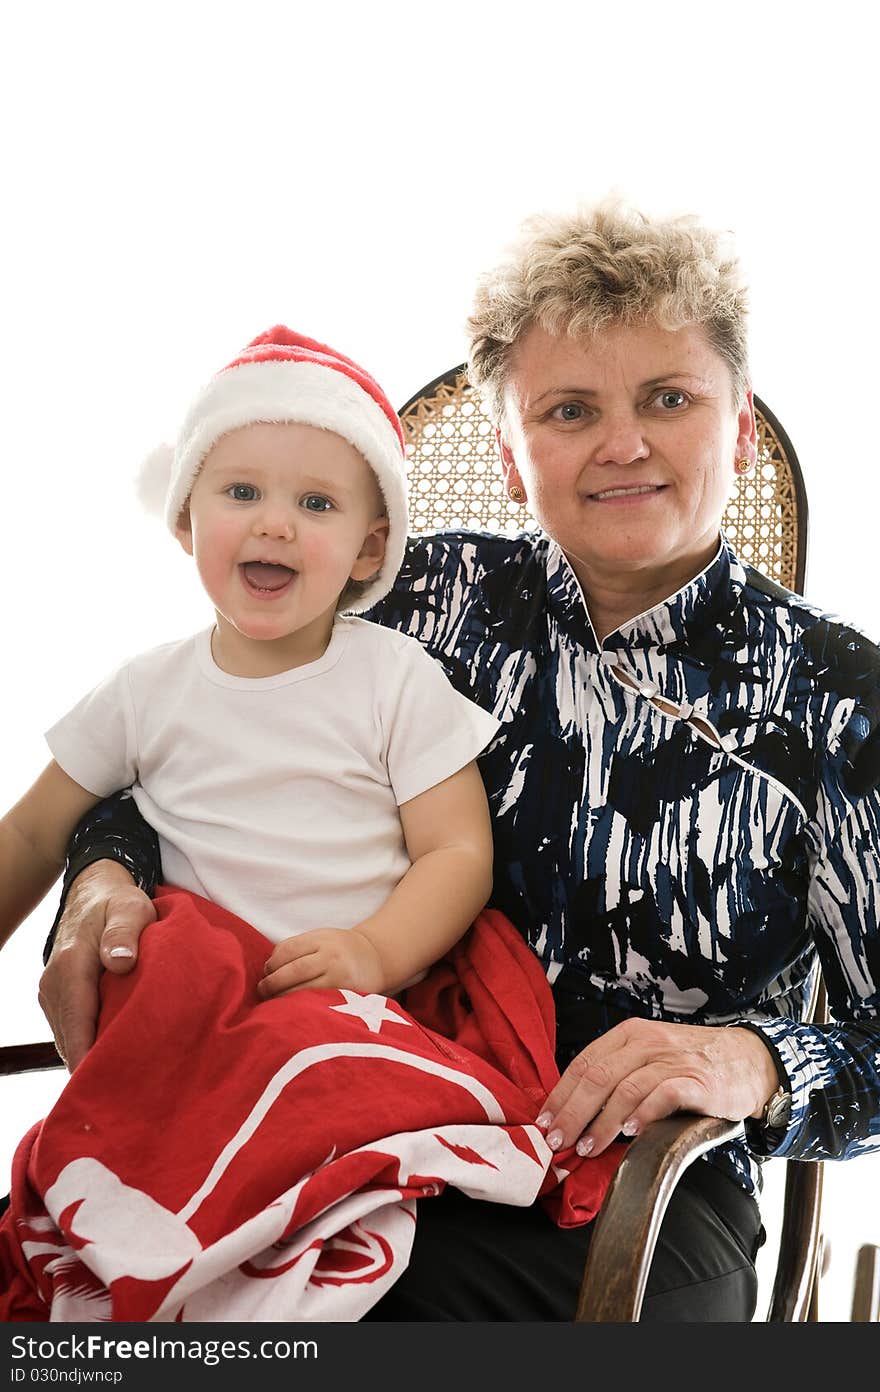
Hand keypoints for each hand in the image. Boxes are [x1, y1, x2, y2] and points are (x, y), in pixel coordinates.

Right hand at [38, 861, 155, 1071]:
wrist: (94, 893)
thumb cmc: (118, 904)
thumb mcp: (131, 909)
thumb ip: (125, 933)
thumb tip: (120, 962)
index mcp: (71, 967)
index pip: (77, 1023)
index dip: (90, 1059)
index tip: (105, 1088)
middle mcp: (54, 986)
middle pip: (71, 1040)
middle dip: (94, 1068)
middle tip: (126, 1095)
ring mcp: (53, 995)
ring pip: (70, 1039)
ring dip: (91, 1059)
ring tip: (123, 1084)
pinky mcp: (59, 1000)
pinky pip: (71, 1031)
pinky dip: (88, 1046)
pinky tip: (112, 1061)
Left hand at [257, 928, 384, 998]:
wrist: (375, 959)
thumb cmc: (338, 949)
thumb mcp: (320, 938)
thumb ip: (295, 948)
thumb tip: (267, 969)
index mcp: (322, 939)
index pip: (288, 950)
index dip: (272, 963)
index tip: (265, 972)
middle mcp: (332, 956)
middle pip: (294, 971)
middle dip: (273, 983)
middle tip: (263, 990)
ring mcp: (340, 977)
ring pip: (304, 990)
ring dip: (283, 998)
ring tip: (274, 1002)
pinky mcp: (346, 996)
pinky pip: (318, 1003)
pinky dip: (302, 1007)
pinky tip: (294, 1009)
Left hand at [536, 1019, 779, 1157]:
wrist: (748, 1060)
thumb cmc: (690, 1065)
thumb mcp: (650, 1058)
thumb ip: (617, 1075)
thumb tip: (574, 1111)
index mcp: (630, 1034)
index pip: (584, 1063)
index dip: (561, 1095)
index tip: (543, 1122)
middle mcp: (648, 1042)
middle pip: (598, 1076)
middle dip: (572, 1112)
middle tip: (557, 1141)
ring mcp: (673, 1060)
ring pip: (626, 1087)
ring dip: (602, 1121)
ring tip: (587, 1147)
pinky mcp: (698, 1081)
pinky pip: (664, 1094)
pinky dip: (644, 1113)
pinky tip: (631, 1134)